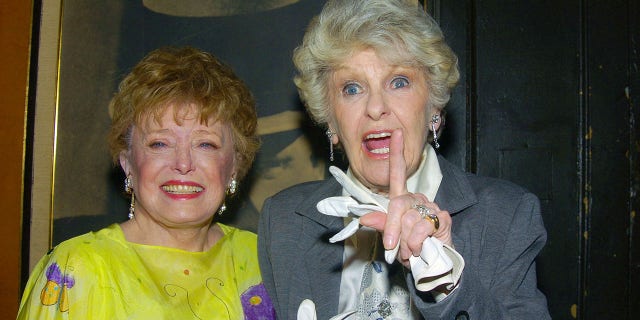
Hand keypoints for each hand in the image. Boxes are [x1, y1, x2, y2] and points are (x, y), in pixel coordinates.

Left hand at [360, 129, 451, 266]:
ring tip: (411, 250)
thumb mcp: (391, 239)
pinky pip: (422, 228)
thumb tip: (364, 218)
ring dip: (407, 242)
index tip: (395, 132)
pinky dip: (417, 244)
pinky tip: (422, 249)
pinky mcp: (442, 218)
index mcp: (403, 200)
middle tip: (393, 247)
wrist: (432, 267)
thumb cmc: (410, 250)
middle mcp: (417, 199)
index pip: (398, 172)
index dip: (397, 152)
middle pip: (398, 204)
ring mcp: (431, 207)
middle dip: (392, 228)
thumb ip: (380, 226)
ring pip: (410, 219)